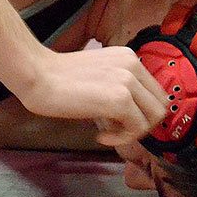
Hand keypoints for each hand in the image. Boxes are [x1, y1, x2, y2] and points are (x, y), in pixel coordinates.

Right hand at [16, 46, 168, 147]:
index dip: (141, 113)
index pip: (154, 92)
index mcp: (129, 57)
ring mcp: (128, 82)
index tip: (118, 121)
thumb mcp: (98, 75)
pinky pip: (136, 129)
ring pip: (154, 119)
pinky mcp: (120, 100)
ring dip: (133, 133)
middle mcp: (133, 65)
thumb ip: (117, 87)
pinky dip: (121, 139)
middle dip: (141, 125)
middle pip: (160, 106)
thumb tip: (129, 115)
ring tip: (108, 134)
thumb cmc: (57, 78)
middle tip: (116, 131)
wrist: (36, 75)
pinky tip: (99, 136)